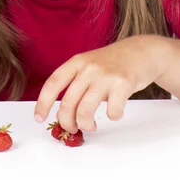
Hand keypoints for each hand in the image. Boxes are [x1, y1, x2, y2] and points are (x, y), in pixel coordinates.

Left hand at [34, 35, 165, 132]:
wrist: (140, 52)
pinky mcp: (123, 84)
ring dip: (86, 125)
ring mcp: (106, 75)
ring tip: (91, 125)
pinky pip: (112, 112)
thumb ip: (76, 83)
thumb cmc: (112, 63)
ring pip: (85, 111)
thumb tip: (63, 114)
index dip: (42, 103)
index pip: (53, 83)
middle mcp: (89, 67)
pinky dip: (112, 117)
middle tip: (72, 128)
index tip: (39, 118)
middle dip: (67, 122)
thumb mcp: (89, 65)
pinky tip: (115, 109)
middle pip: (68, 103)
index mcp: (76, 62)